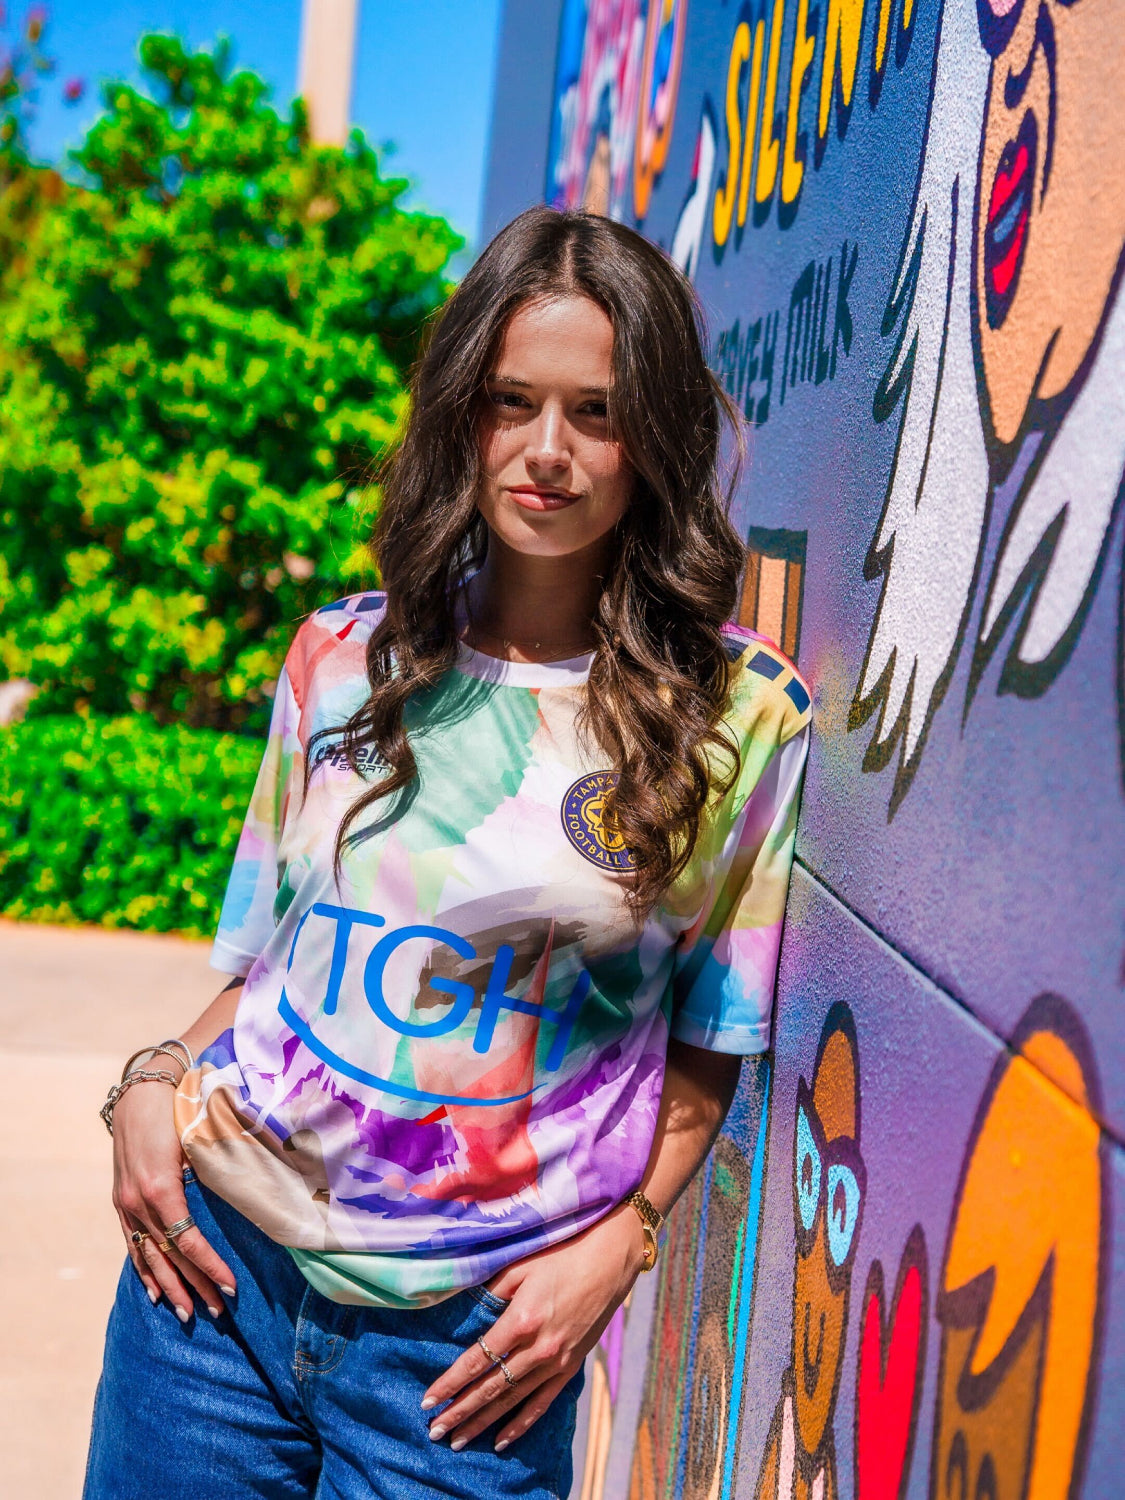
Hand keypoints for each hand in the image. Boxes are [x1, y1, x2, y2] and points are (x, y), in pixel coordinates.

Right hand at [110, 1077, 235, 1320]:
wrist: (141, 1090)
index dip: (210, 1267)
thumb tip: (253, 1194)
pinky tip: (154, 1292)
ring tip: (187, 1313)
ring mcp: (126, 1203)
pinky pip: (132, 1244)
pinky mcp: (121, 1200)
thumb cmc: (179, 1109)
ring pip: (148, 1256)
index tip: (232, 1288)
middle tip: (218, 1312)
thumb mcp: (199, 1138)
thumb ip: (218, 1169)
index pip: (188, 1242)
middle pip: (169, 1256)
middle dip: (194, 1286)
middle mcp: (139, 1202)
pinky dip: (143, 1269)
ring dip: (169, 1287)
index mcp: (160, 1188)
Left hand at [422, 1203, 647, 1451]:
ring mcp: (556, 1361)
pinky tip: (501, 1441)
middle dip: (459, 1412)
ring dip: (482, 1423)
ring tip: (458, 1441)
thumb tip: (464, 1310)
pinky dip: (520, 1424)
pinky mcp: (570, 1367)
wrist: (610, 1260)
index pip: (476, 1360)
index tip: (427, 1401)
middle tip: (435, 1432)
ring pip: (512, 1401)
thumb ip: (492, 1290)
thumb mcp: (521, 1265)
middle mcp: (538, 1348)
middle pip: (490, 1388)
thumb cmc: (562, 1254)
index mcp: (521, 1320)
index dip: (450, 1383)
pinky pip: (542, 1404)